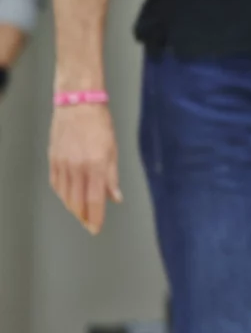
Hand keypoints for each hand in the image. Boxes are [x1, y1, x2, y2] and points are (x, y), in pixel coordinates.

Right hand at [48, 102, 121, 234]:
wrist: (77, 105)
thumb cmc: (100, 124)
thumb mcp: (113, 149)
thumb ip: (113, 176)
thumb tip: (116, 197)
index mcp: (96, 165)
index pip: (94, 200)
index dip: (95, 217)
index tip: (96, 228)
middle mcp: (77, 168)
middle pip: (77, 202)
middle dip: (83, 216)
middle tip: (89, 224)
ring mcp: (62, 165)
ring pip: (65, 196)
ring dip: (73, 208)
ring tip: (81, 213)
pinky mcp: (52, 161)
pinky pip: (56, 185)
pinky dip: (62, 194)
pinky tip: (68, 197)